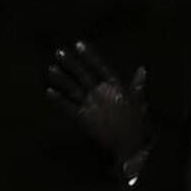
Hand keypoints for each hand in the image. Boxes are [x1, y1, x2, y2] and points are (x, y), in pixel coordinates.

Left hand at [45, 40, 150, 163]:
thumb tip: (142, 69)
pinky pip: (68, 107)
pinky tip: (49, 91)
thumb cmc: (136, 124)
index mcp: (114, 87)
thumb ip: (137, 85)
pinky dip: (58, 100)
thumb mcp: (138, 102)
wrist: (129, 147)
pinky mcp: (83, 119)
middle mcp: (100, 94)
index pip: (100, 67)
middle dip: (71, 63)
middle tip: (58, 52)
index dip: (89, 56)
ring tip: (50, 68)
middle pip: (83, 75)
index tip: (78, 44)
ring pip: (73, 89)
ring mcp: (91, 106)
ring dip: (62, 79)